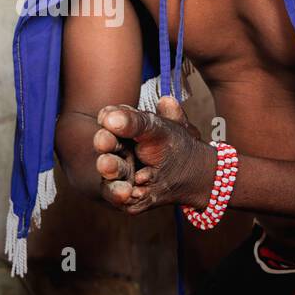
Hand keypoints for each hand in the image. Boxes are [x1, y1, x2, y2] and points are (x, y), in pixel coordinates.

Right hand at [92, 95, 213, 214]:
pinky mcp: (122, 194)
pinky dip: (119, 192)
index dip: (109, 118)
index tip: (108, 117)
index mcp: (125, 128)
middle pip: (105, 143)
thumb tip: (167, 101)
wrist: (190, 174)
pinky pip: (115, 194)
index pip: (112, 119)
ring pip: (107, 169)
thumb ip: (166, 116)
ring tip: (108, 165)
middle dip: (104, 142)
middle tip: (104, 140)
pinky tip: (128, 191)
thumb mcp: (169, 130)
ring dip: (108, 167)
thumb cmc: (173, 145)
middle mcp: (117, 149)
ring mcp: (119, 171)